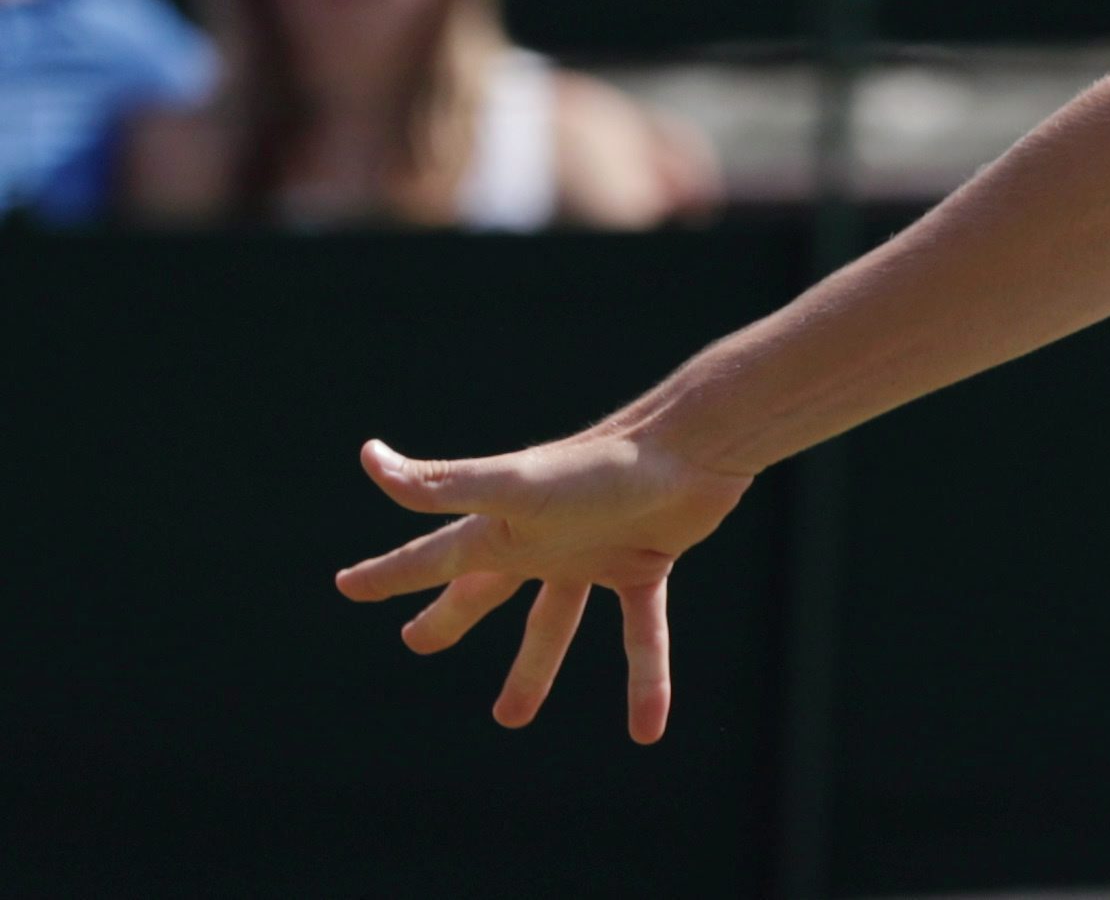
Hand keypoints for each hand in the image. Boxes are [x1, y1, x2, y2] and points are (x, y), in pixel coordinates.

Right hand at [332, 428, 753, 741]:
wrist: (694, 446)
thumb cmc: (602, 465)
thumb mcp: (516, 485)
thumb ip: (445, 486)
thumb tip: (370, 458)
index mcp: (504, 529)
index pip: (432, 558)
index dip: (389, 575)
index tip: (347, 586)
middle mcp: (544, 540)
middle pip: (485, 587)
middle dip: (450, 614)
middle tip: (417, 641)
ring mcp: (593, 553)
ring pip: (555, 621)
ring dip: (534, 667)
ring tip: (510, 718)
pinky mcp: (644, 564)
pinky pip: (640, 632)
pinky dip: (645, 678)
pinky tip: (646, 730)